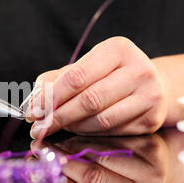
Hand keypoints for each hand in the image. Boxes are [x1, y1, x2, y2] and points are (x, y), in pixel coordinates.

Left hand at [28, 37, 167, 136]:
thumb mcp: (82, 68)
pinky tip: (76, 131)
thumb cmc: (107, 75)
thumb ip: (54, 81)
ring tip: (54, 128)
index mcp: (118, 49)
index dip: (51, 97)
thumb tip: (31, 102)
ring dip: (72, 127)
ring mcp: (149, 95)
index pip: (77, 77)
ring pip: (101, 120)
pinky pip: (112, 132)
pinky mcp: (152, 119)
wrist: (151, 84)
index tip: (32, 111)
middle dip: (58, 117)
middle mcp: (139, 70)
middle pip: (89, 101)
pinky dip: (89, 133)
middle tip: (38, 128)